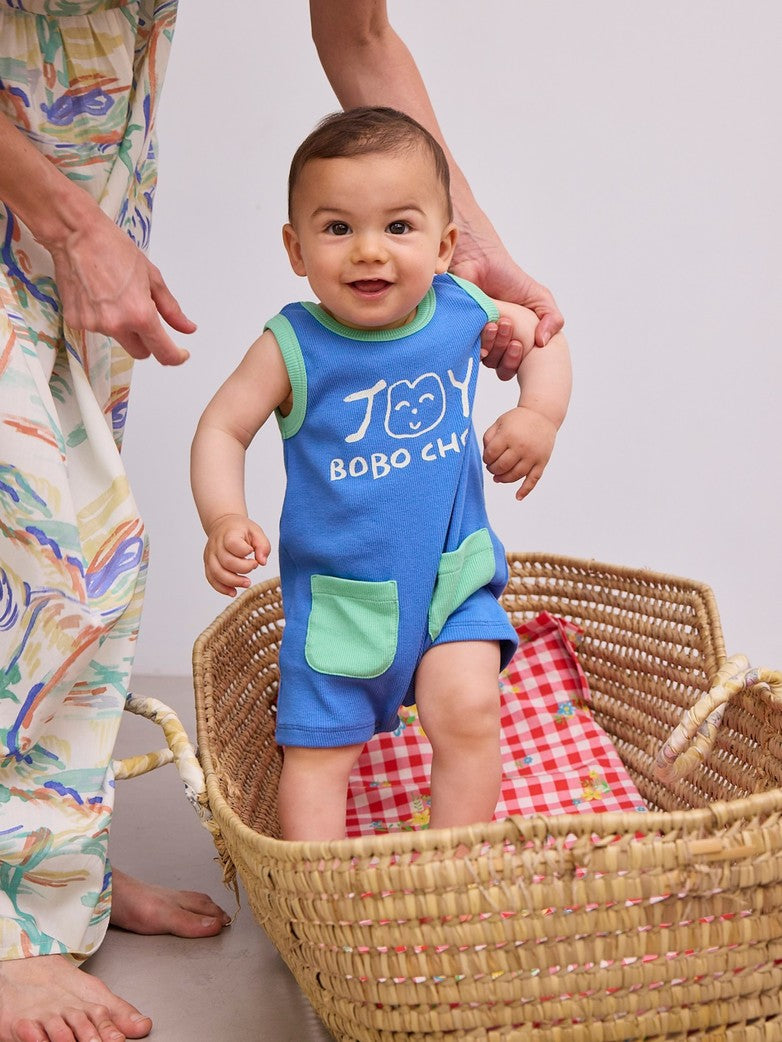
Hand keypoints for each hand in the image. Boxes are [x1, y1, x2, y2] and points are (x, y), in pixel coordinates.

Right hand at [48, 207, 194, 365]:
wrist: (75, 235)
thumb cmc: (113, 249)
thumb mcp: (152, 277)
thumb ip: (171, 309)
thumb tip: (187, 328)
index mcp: (140, 314)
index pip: (163, 352)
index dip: (175, 356)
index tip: (180, 354)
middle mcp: (116, 325)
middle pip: (140, 352)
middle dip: (147, 341)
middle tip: (143, 316)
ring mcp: (94, 325)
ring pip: (118, 339)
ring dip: (121, 325)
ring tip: (114, 295)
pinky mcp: (76, 322)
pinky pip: (97, 329)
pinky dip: (101, 318)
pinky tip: (97, 296)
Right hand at [203, 514, 270, 596]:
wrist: (223, 525)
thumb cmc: (240, 530)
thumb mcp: (256, 531)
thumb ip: (262, 545)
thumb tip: (262, 562)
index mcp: (228, 534)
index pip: (233, 544)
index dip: (245, 551)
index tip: (253, 552)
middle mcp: (216, 545)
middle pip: (226, 562)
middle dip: (243, 569)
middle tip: (254, 567)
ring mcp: (210, 555)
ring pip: (217, 573)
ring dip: (233, 582)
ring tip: (247, 583)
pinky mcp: (208, 564)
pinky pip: (211, 579)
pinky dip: (222, 588)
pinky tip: (233, 592)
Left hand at [451, 235, 563, 377]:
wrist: (480, 261)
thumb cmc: (509, 279)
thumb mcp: (539, 298)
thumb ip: (552, 318)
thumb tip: (544, 343)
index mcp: (513, 342)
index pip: (515, 367)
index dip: (517, 362)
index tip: (519, 344)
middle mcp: (495, 345)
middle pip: (501, 368)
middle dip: (508, 354)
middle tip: (509, 328)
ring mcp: (476, 340)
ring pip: (486, 360)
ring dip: (496, 344)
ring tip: (499, 322)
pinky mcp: (460, 333)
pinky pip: (468, 350)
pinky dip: (480, 341)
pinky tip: (486, 325)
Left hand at [483, 406, 557, 500]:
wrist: (542, 415)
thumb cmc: (518, 420)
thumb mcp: (499, 423)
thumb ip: (488, 438)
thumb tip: (486, 458)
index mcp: (508, 435)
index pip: (491, 455)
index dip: (486, 459)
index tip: (487, 458)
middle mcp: (521, 446)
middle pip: (502, 467)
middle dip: (493, 470)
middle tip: (492, 468)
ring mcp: (532, 456)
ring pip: (515, 475)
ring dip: (504, 479)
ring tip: (498, 478)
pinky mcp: (542, 462)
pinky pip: (533, 479)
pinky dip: (525, 490)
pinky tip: (518, 497)